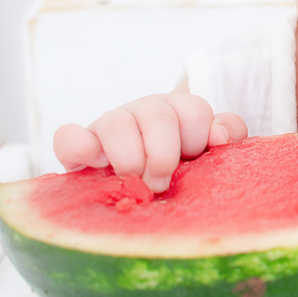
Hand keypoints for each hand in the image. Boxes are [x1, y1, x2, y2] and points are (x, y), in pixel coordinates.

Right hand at [53, 94, 246, 192]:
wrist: (145, 184)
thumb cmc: (185, 167)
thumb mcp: (212, 152)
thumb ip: (229, 135)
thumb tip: (219, 135)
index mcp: (180, 111)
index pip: (195, 111)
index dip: (197, 139)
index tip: (193, 161)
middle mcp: (144, 112)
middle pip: (157, 116)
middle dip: (164, 155)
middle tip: (161, 185)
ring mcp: (110, 126)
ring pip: (115, 123)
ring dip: (129, 157)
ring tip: (134, 183)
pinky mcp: (79, 146)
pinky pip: (68, 137)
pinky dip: (78, 147)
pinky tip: (92, 164)